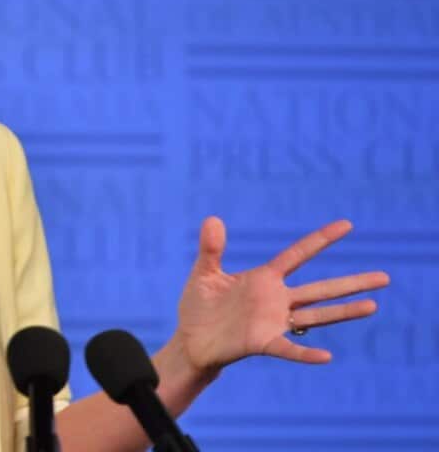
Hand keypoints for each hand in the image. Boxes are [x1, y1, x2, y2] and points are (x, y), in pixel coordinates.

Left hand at [173, 217, 388, 372]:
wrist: (191, 340)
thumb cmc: (199, 307)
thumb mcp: (205, 274)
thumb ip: (211, 249)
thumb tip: (212, 219)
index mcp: (264, 278)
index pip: (298, 255)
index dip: (321, 240)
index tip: (347, 225)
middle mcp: (276, 299)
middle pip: (320, 289)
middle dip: (351, 283)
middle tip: (384, 277)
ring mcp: (273, 322)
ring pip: (315, 315)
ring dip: (343, 311)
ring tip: (373, 305)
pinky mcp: (262, 343)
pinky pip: (289, 348)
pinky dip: (306, 353)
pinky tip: (326, 356)